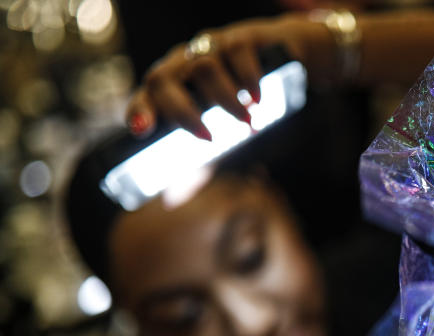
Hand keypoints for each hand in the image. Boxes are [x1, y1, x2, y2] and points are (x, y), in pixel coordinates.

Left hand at [125, 14, 314, 139]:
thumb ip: (204, 149)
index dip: (141, 112)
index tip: (142, 132)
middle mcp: (182, 63)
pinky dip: (248, 80)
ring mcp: (209, 47)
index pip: (146, 96)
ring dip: (226, 101)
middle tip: (209, 139)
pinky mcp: (238, 37)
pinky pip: (236, 54)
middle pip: (164, 79)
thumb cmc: (244, 95)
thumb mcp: (223, 121)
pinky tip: (258, 99)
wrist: (287, 53)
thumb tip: (182, 195)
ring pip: (204, 69)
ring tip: (247, 122)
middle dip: (184, 113)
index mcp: (172, 85)